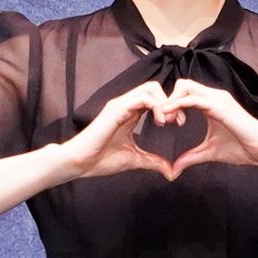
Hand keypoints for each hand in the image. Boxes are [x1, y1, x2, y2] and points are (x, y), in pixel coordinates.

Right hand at [63, 80, 182, 180]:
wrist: (79, 163)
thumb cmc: (100, 160)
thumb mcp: (134, 160)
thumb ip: (152, 162)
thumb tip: (169, 171)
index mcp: (129, 113)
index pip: (154, 97)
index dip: (170, 106)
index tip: (178, 123)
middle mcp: (125, 105)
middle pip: (154, 87)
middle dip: (171, 101)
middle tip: (177, 121)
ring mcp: (120, 105)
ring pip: (150, 88)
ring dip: (165, 103)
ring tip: (168, 122)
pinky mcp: (116, 109)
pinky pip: (142, 98)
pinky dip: (157, 106)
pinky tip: (160, 122)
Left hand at [162, 78, 257, 178]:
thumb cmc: (242, 148)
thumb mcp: (209, 152)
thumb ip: (191, 157)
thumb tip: (174, 169)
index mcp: (212, 103)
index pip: (186, 92)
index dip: (172, 103)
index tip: (165, 121)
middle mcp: (214, 96)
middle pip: (183, 84)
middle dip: (168, 98)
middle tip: (163, 119)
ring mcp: (218, 99)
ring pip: (186, 86)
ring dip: (171, 100)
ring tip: (165, 119)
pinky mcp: (221, 106)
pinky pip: (194, 99)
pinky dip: (179, 105)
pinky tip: (172, 117)